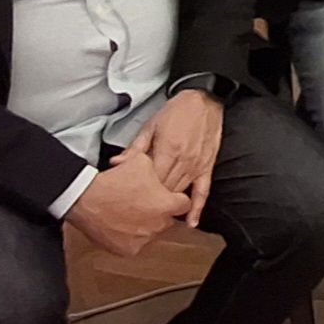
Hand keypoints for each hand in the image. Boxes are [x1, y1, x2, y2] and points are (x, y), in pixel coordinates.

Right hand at [66, 153, 188, 255]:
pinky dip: (130, 236)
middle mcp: (158, 225)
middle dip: (159, 212)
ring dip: (145, 224)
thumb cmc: (114, 181)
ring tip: (129, 212)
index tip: (169, 196)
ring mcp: (143, 240)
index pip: (185, 204)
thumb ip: (158, 167)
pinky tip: (121, 224)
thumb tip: (161, 168)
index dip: (176, 198)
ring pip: (151, 232)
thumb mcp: (141, 161)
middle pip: (167, 220)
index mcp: (166, 205)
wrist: (86, 199)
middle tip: (144, 202)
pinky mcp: (128, 250)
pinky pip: (135, 243)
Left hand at [114, 88, 224, 225]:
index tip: (128, 203)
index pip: (150, 180)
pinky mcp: (207, 167)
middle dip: (151, 202)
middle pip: (164, 190)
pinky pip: (203, 192)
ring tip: (154, 221)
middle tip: (138, 215)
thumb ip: (135, 148)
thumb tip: (117, 163)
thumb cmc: (176, 111)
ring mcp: (196, 165)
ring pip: (180, 192)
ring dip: (168, 206)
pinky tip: (190, 223)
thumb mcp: (151, 125)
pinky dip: (197, 208)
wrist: (204, 99)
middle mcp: (183, 160)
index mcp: (167, 150)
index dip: (139, 193)